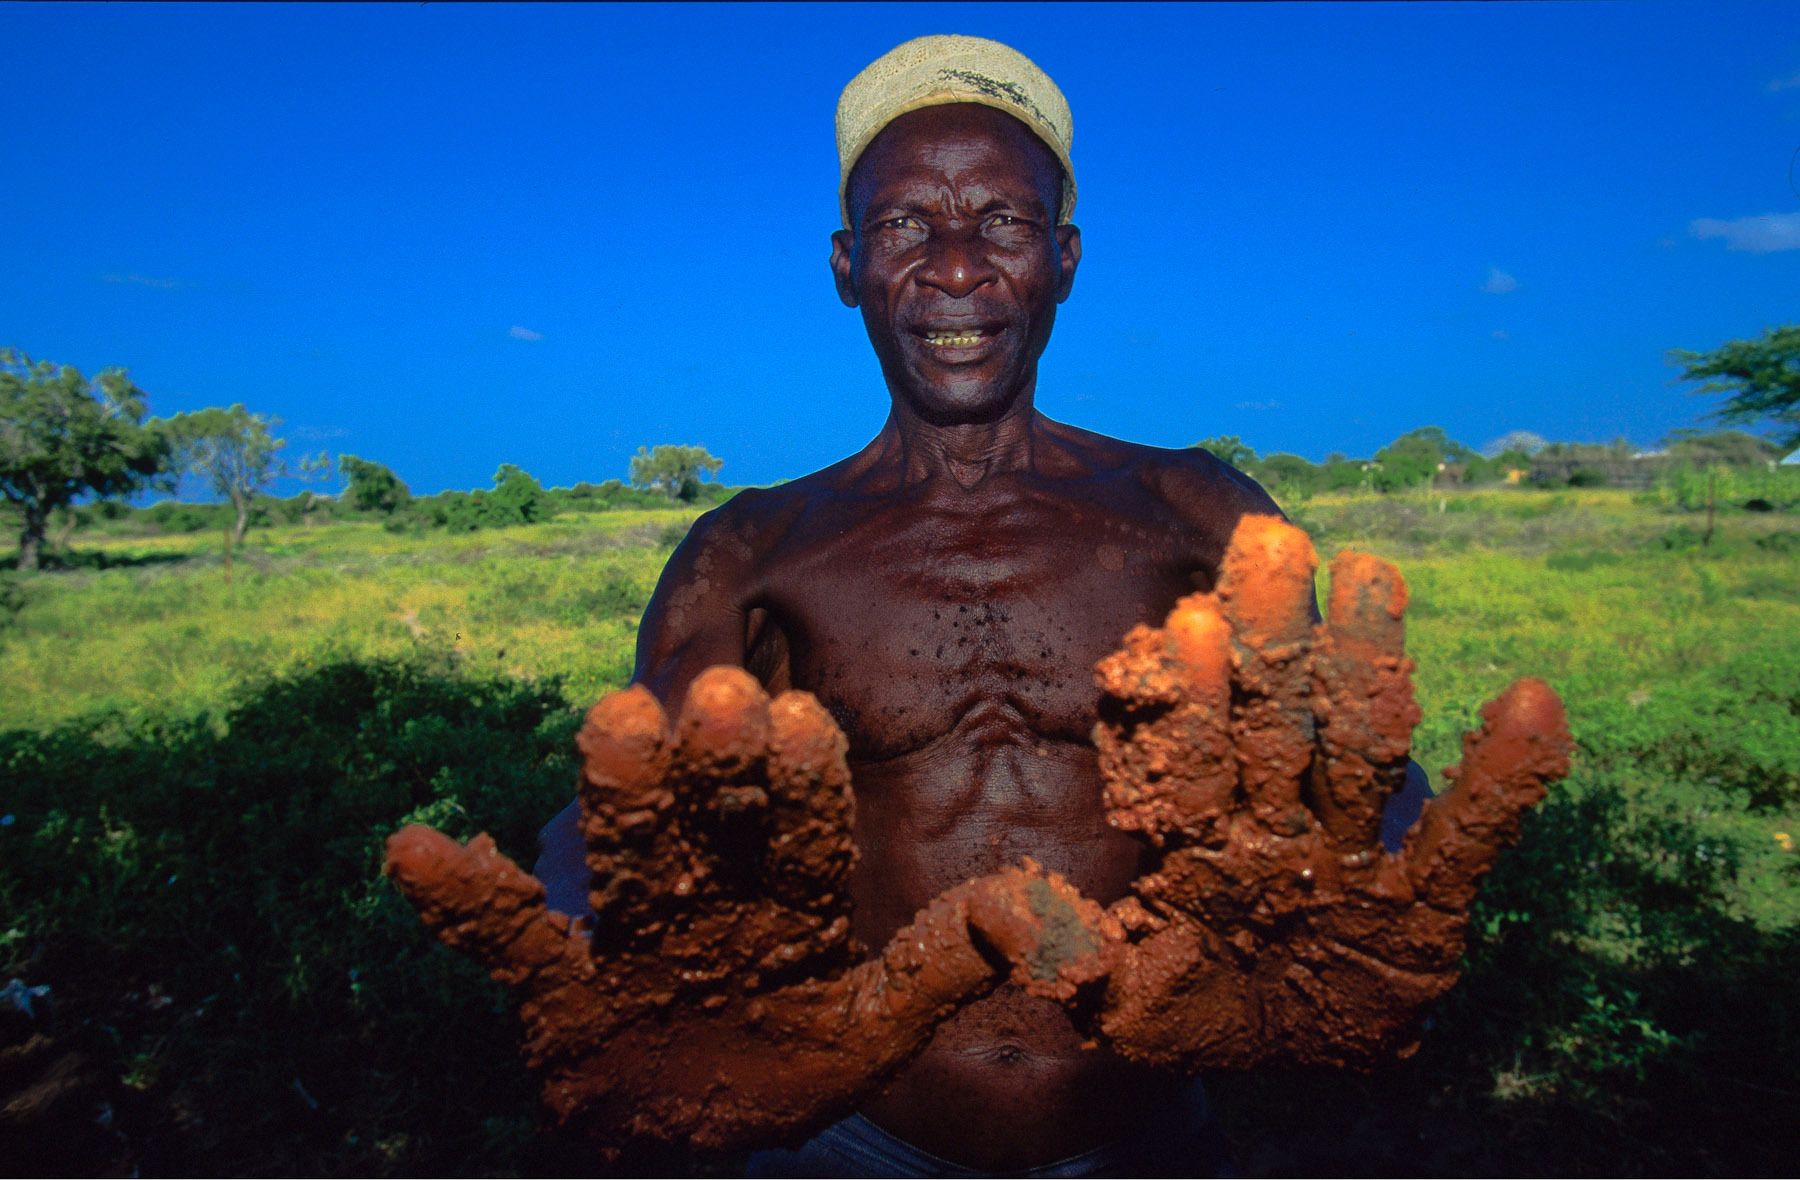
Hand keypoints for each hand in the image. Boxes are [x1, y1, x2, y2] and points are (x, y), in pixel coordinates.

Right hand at [384, 667, 1099, 1157]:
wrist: (680, 1138)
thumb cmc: (780, 1068)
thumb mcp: (870, 1032)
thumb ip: (940, 969)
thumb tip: (1038, 907)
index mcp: (786, 901)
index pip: (801, 831)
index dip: (801, 780)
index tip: (801, 716)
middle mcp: (707, 894)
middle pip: (710, 823)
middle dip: (714, 767)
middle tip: (716, 696)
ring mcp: (628, 936)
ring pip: (624, 859)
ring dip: (620, 796)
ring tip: (615, 719)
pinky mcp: (553, 987)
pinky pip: (507, 940)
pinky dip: (463, 899)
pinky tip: (418, 848)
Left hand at [1050, 515, 1571, 1068]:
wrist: (1292, 1057)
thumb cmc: (1197, 1009)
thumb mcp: (1121, 1005)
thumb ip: (1066, 959)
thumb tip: (996, 915)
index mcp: (1200, 836)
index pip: (1192, 753)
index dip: (1192, 694)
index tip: (1185, 617)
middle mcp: (1276, 824)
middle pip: (1277, 721)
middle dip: (1274, 638)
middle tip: (1270, 541)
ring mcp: (1353, 856)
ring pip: (1362, 750)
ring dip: (1370, 665)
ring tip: (1373, 572)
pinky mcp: (1429, 904)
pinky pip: (1469, 838)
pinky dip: (1506, 779)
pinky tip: (1531, 701)